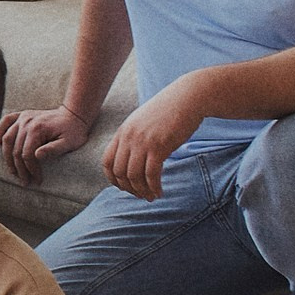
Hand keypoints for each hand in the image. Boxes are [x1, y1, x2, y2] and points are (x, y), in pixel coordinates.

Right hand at [0, 105, 92, 182]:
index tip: (37, 180)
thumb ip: (53, 149)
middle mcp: (26, 121)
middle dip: (19, 168)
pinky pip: (5, 121)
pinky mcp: (22, 115)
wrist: (74, 115)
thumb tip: (37, 156)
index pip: (27, 154)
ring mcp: (23, 117)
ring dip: (8, 157)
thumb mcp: (69, 143)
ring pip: (7, 139)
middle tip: (25, 181)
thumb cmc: (73, 131)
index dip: (30, 169)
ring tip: (14, 171)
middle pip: (15, 149)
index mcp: (37, 129)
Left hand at [100, 80, 205, 201]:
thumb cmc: (168, 111)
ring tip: (151, 196)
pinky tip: (160, 192)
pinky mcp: (160, 146)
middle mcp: (129, 137)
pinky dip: (154, 187)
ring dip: (142, 191)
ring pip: (134, 176)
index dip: (113, 179)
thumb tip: (132, 158)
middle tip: (141, 195)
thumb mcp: (143, 122)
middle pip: (119, 172)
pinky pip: (151, 174)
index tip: (125, 187)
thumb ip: (134, 138)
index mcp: (123, 132)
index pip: (107, 162)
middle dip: (129, 188)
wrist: (187, 98)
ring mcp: (143, 142)